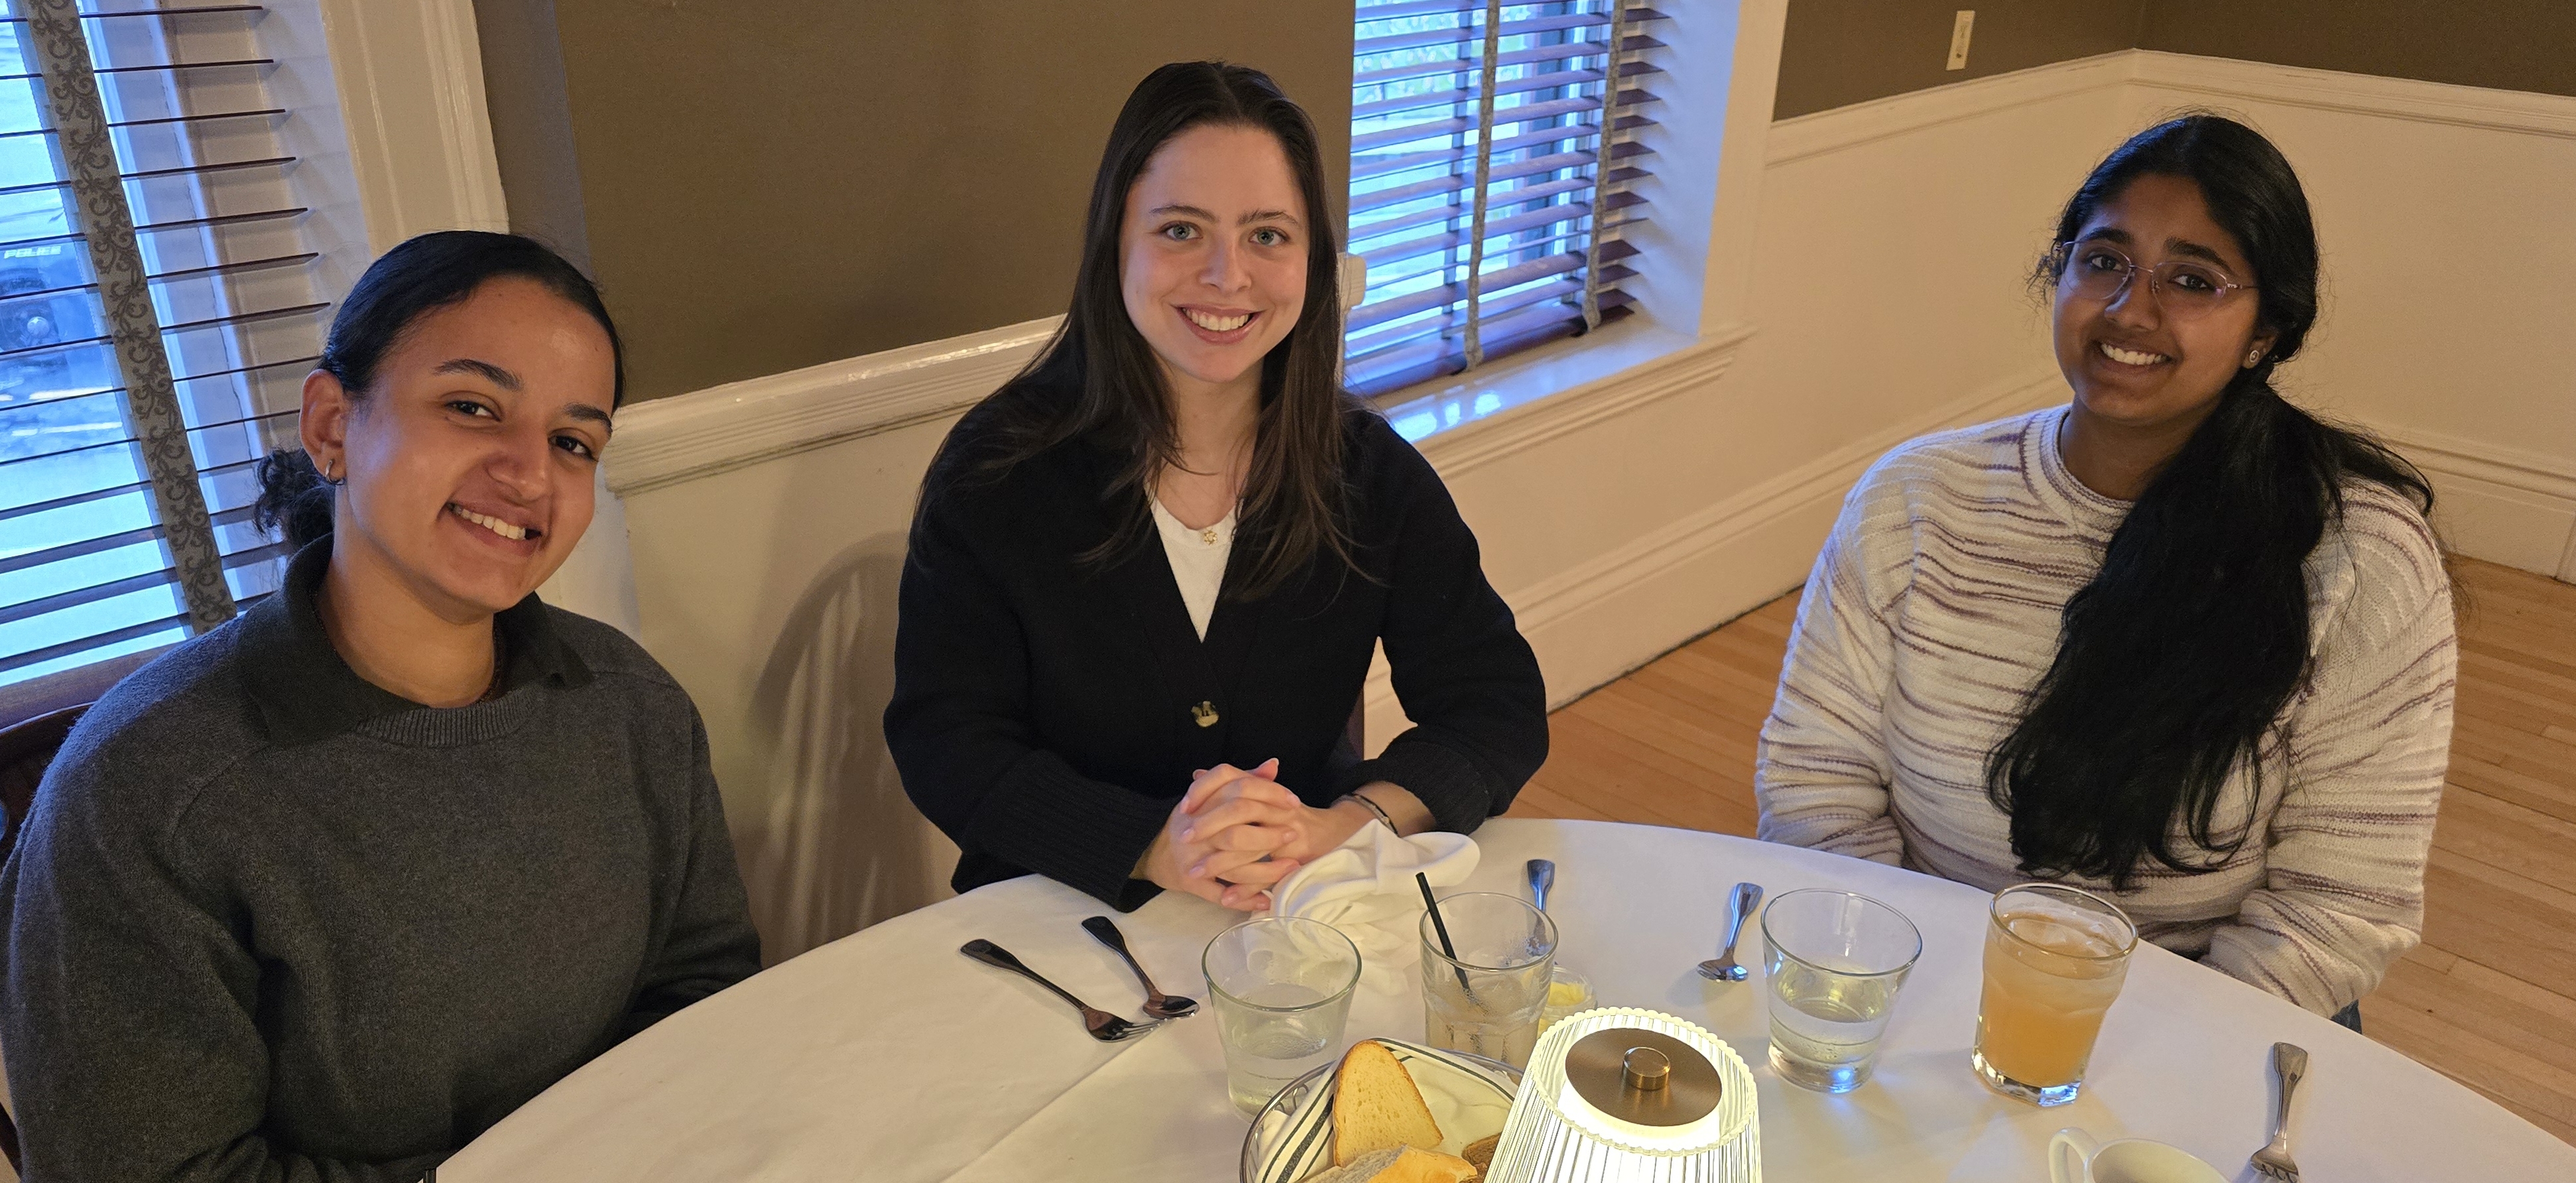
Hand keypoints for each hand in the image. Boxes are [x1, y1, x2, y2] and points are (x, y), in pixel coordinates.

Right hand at [1138, 761, 1301, 910]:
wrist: (1152, 850)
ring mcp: (1192, 857)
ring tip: (1290, 867)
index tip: (1293, 802)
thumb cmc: (1192, 821)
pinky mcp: (1190, 881)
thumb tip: (1274, 765)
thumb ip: (1244, 780)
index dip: (1269, 795)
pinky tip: (1267, 900)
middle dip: (1269, 833)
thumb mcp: (1212, 795)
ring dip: (1265, 869)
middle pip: (1237, 828)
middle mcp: (1196, 828)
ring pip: (1233, 865)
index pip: (1239, 790)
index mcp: (1203, 802)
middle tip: (1293, 834)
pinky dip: (1245, 898)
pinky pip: (1221, 893)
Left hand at [1179, 763, 1375, 883]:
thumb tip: (1196, 775)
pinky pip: (1265, 875)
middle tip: (1185, 839)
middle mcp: (1276, 809)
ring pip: (1248, 845)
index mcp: (1266, 791)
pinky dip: (1244, 889)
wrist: (1336, 834)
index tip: (1185, 807)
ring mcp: (1286, 834)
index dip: (1206, 791)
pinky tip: (1226, 898)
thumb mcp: (1264, 797)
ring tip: (1195, 873)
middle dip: (1208, 826)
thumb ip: (1233, 787)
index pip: (1232, 779)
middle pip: (1237, 811)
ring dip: (1219, 862)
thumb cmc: (1292, 817)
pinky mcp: (1293, 858)